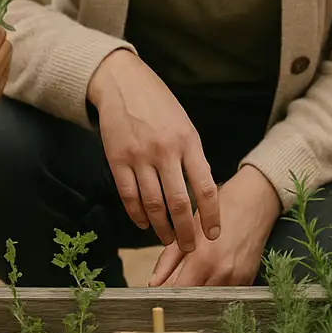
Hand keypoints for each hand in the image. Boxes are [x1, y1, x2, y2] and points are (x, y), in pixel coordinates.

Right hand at [87, 50, 220, 253]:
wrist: (123, 83)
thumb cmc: (160, 106)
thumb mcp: (185, 126)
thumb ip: (193, 157)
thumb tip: (202, 194)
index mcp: (189, 142)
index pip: (205, 187)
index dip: (210, 215)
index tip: (214, 234)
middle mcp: (165, 151)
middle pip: (178, 203)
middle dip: (185, 231)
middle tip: (190, 249)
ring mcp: (139, 156)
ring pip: (152, 204)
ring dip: (161, 228)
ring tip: (168, 240)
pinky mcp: (117, 160)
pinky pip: (128, 196)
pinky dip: (137, 215)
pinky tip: (144, 224)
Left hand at [148, 167, 281, 286]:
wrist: (256, 201)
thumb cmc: (222, 209)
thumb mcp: (190, 228)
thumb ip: (169, 259)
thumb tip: (153, 282)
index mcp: (204, 260)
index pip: (178, 292)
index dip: (167, 295)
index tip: (161, 293)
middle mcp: (222, 273)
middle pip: (194, 299)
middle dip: (183, 295)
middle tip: (177, 283)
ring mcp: (238, 279)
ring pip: (210, 298)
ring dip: (200, 292)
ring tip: (197, 275)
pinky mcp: (248, 279)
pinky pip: (227, 293)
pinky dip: (216, 288)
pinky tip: (214, 272)